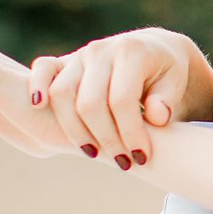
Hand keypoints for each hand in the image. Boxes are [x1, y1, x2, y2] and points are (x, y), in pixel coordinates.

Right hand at [28, 28, 212, 170]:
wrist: (153, 52)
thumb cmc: (167, 74)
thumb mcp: (175, 84)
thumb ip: (166, 99)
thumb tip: (156, 116)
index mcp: (132, 52)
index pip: (122, 100)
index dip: (130, 133)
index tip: (141, 158)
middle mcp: (102, 50)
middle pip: (90, 102)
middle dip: (106, 139)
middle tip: (123, 163)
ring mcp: (80, 55)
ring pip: (63, 94)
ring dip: (75, 130)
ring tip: (94, 153)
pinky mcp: (64, 62)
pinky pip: (42, 69)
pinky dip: (37, 86)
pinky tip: (37, 107)